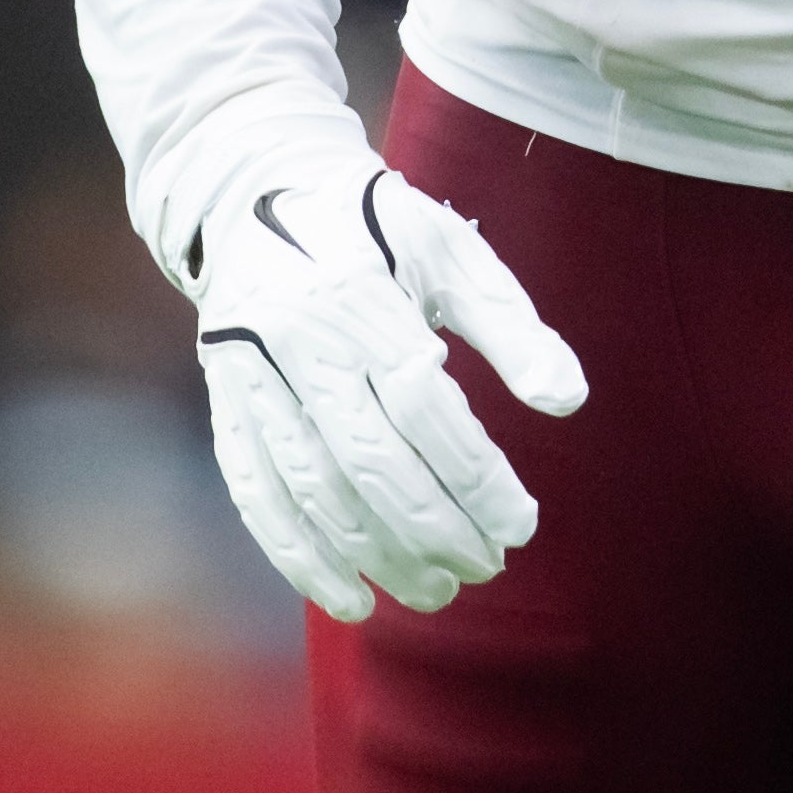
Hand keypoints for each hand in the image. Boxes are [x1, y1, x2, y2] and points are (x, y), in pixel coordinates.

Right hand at [191, 148, 586, 620]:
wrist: (252, 195)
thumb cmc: (374, 226)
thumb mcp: (449, 249)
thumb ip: (511, 324)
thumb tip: (568, 401)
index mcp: (357, 293)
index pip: (422, 404)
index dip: (474, 473)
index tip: (521, 521)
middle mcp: (295, 339)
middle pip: (368, 459)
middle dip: (434, 528)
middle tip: (488, 565)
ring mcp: (248, 376)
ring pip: (313, 489)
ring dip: (377, 555)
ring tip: (437, 590)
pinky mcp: (224, 406)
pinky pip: (257, 496)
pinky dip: (300, 557)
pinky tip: (351, 597)